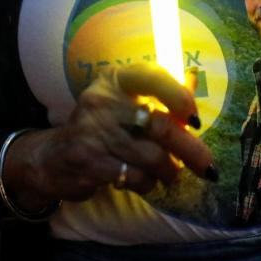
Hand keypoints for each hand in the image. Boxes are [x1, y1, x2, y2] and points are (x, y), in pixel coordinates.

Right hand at [3, 64, 213, 210]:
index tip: (195, 118)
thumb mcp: (124, 102)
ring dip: (169, 171)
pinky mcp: (88, 162)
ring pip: (151, 157)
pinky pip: (134, 176)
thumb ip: (159, 92)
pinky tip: (145, 182)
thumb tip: (194, 78)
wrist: (51, 158)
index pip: (152, 77)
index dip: (179, 96)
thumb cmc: (100, 127)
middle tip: (208, 166)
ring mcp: (92, 132)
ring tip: (170, 174)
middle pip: (160, 125)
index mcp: (114, 80)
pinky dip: (148, 183)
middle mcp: (101, 101)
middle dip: (190, 150)